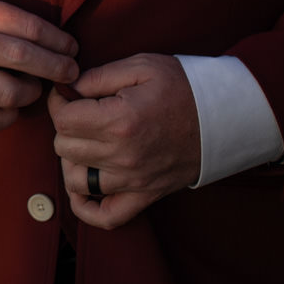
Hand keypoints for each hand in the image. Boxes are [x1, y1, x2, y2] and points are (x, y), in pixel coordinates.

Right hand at [0, 0, 79, 132]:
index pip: (26, 26)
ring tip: (36, 87)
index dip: (56, 39)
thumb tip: (53, 39)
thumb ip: (3, 14)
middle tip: (71, 71)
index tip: (71, 47)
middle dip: (55, 66)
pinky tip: (11, 107)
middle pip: (21, 57)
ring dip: (31, 93)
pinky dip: (7, 117)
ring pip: (6, 92)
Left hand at [47, 54, 200, 229]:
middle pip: (64, 148)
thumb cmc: (183, 86)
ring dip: (72, 161)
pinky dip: (86, 208)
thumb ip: (98, 76)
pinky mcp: (145, 196)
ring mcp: (133, 180)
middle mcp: (123, 155)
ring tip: (85, 143)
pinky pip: (105, 217)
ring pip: (75, 180)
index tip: (68, 95)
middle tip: (80, 114)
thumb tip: (67, 88)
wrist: (224, 117)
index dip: (59, 103)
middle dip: (65, 128)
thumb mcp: (141, 65)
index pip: (63, 120)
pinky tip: (83, 187)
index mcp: (120, 120)